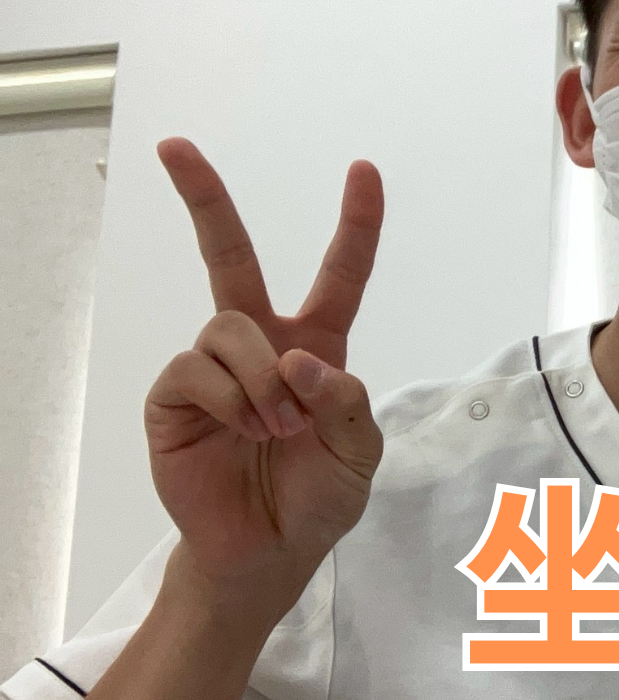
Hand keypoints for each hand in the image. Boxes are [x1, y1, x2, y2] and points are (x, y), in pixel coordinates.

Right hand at [145, 138, 385, 604]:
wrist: (269, 553)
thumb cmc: (318, 497)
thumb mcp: (360, 452)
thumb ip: (347, 402)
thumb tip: (300, 361)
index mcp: (319, 346)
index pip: (341, 273)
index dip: (356, 223)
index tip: (364, 170)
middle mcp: (262, 344)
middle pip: (231, 257)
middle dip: (204, 199)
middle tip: (175, 147)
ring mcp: (213, 367)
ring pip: (230, 327)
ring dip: (262, 380)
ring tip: (277, 429)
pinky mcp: (174, 397)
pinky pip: (195, 369)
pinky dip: (231, 399)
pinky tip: (243, 431)